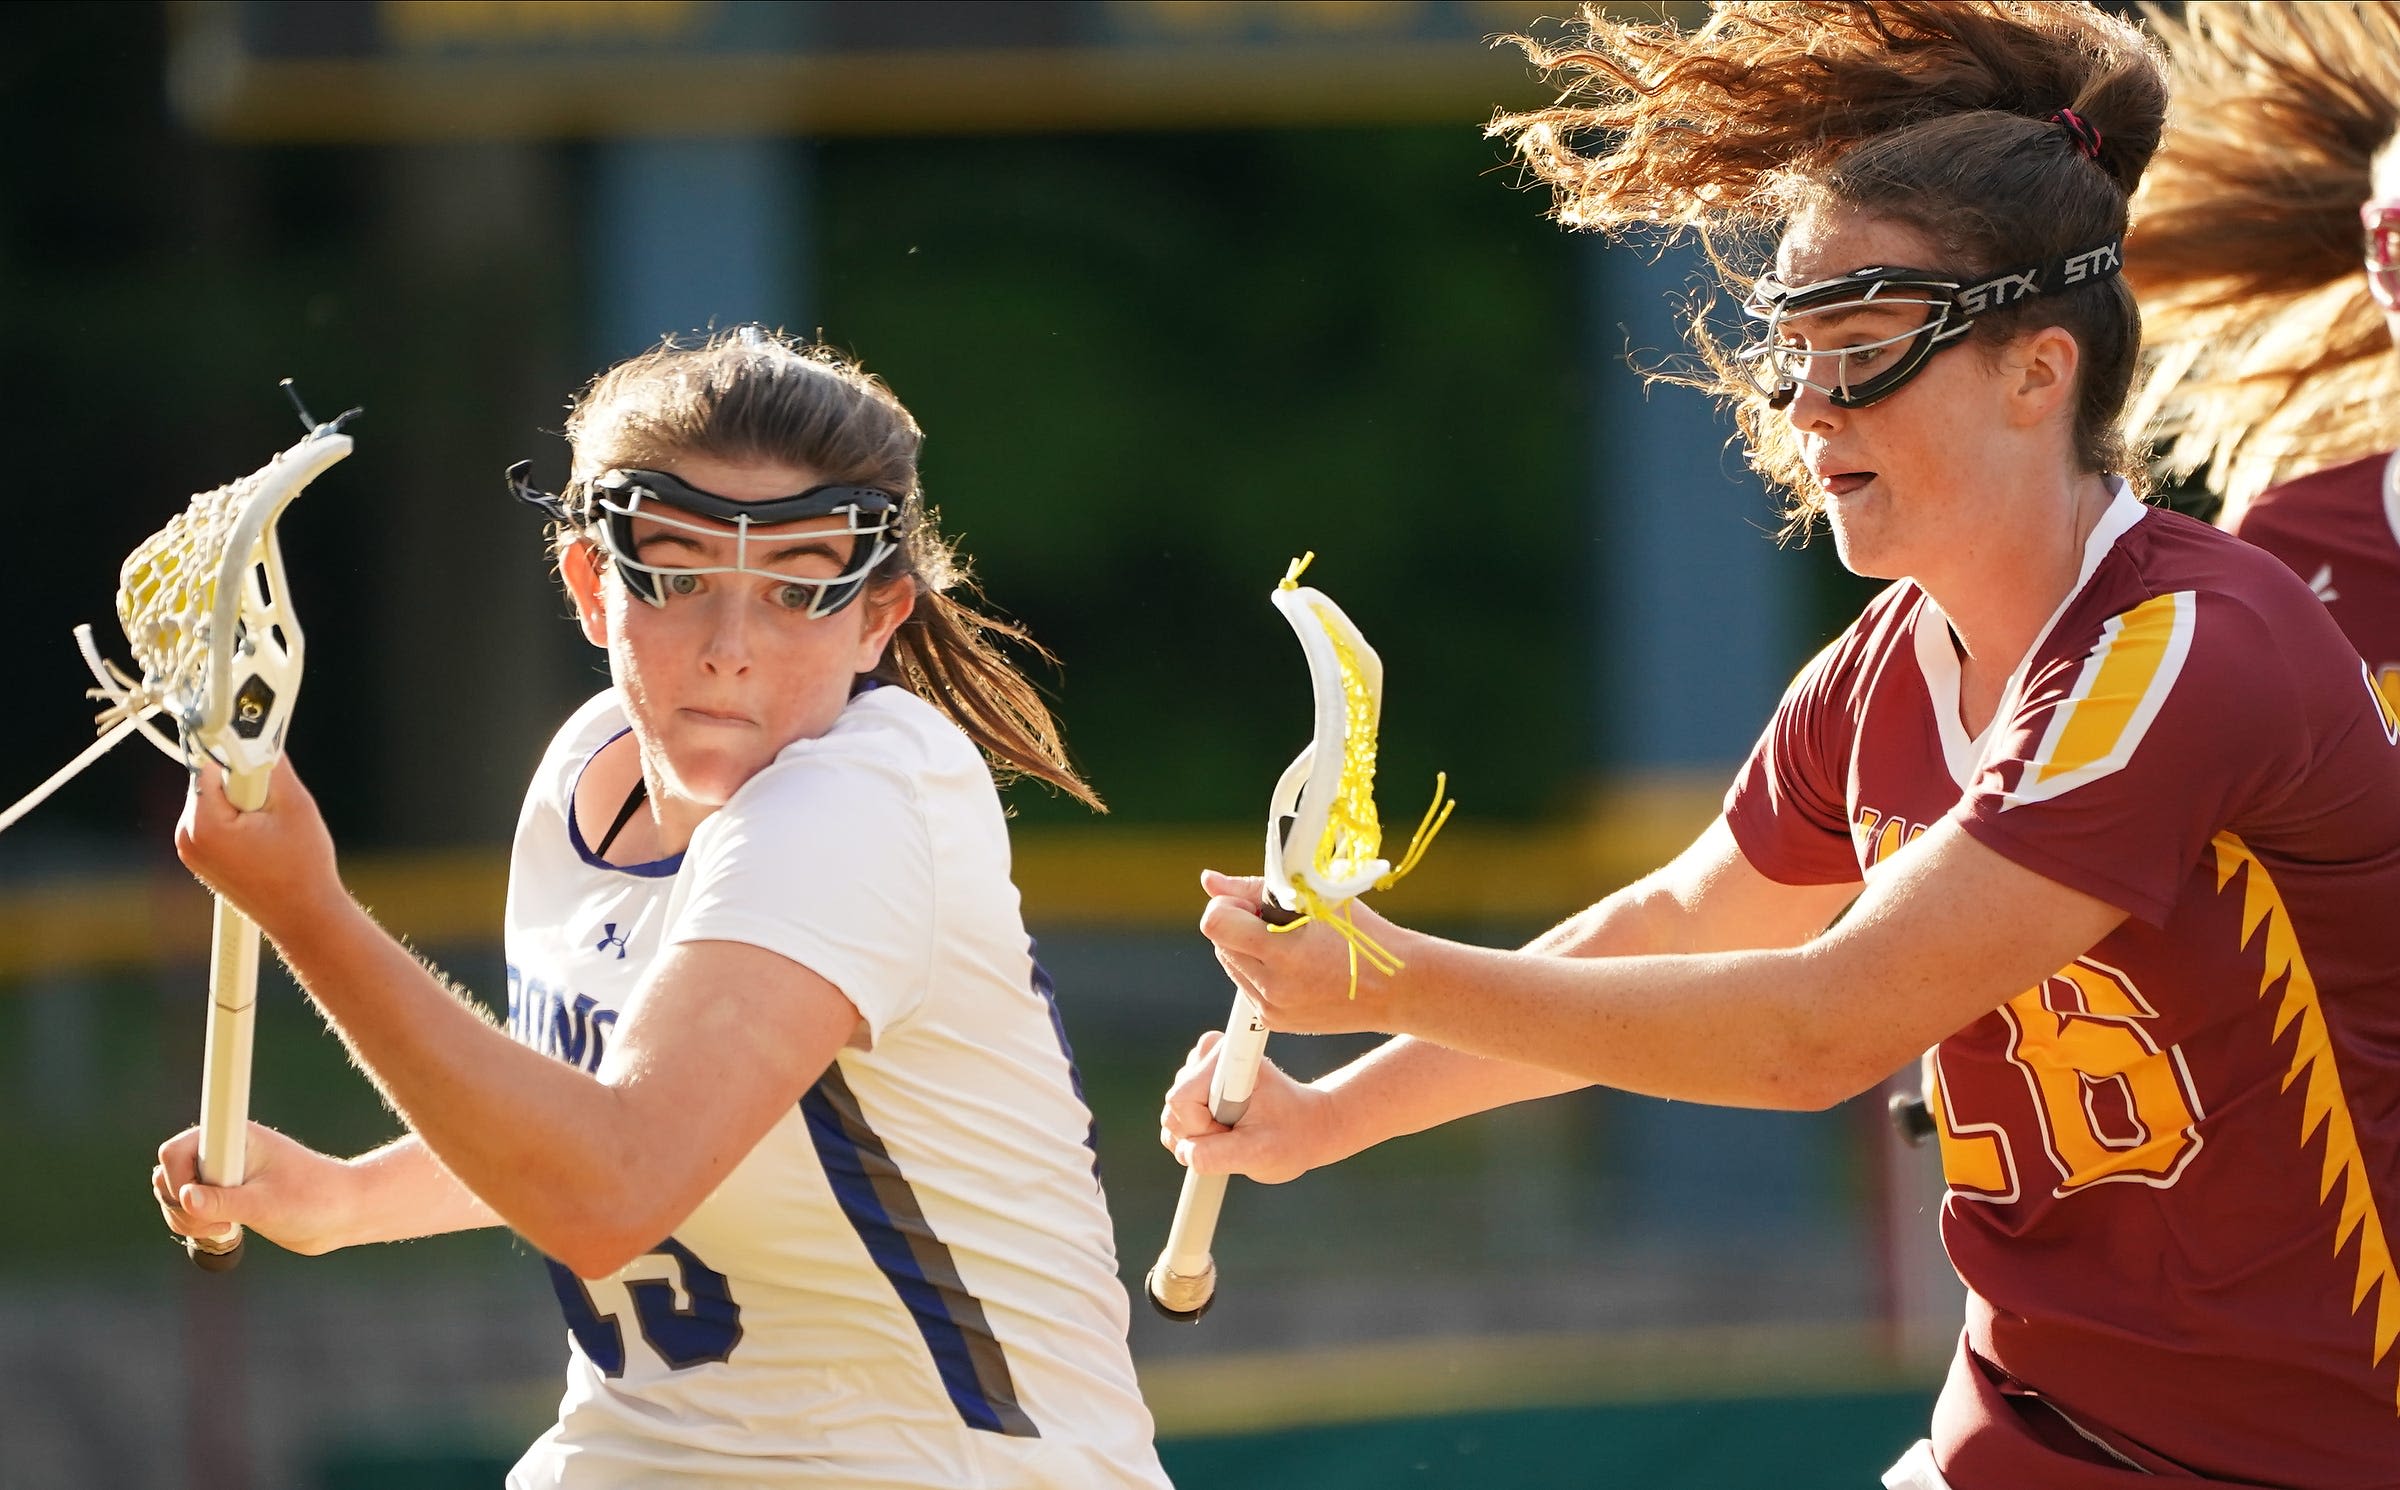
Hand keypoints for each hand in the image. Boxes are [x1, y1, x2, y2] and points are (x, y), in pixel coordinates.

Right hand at [153, 1122, 360, 1257]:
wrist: (341, 1214)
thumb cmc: (314, 1200)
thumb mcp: (266, 1205)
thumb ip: (223, 1202)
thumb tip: (183, 1198)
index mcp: (235, 1138)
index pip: (178, 1149)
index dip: (178, 1177)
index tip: (197, 1199)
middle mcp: (223, 1151)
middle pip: (168, 1174)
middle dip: (180, 1205)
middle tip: (218, 1223)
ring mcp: (221, 1173)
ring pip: (172, 1195)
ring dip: (185, 1220)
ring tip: (225, 1230)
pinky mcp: (223, 1195)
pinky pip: (186, 1209)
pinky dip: (193, 1226)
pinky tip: (224, 1234)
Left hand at [175, 756, 346, 938]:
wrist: (304, 916)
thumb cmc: (302, 869)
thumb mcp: (295, 805)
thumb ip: (271, 764)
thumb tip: (260, 734)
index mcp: (203, 824)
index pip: (211, 763)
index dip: (241, 758)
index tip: (258, 755)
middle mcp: (187, 836)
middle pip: (211, 780)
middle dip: (244, 783)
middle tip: (272, 807)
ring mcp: (191, 850)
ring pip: (215, 799)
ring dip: (243, 801)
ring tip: (270, 830)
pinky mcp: (201, 857)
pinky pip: (215, 819)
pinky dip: (239, 819)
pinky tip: (263, 840)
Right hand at [1158, 1028, 1344, 1183]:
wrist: (1307, 1126)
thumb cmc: (1292, 1137)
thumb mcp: (1259, 1154)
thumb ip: (1216, 1156)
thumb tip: (1184, 1152)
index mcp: (1228, 1059)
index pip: (1182, 1100)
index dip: (1201, 1127)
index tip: (1235, 1128)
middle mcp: (1210, 1054)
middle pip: (1174, 1109)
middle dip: (1201, 1134)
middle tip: (1239, 1135)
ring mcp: (1200, 1068)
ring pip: (1174, 1116)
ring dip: (1200, 1135)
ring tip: (1237, 1132)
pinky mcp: (1196, 1083)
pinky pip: (1177, 1119)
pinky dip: (1197, 1135)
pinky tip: (1225, 1133)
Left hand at [1197, 868, 1412, 1035]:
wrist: (1397, 987)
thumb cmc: (1362, 933)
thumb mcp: (1316, 898)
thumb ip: (1255, 888)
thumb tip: (1210, 882)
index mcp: (1284, 953)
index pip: (1215, 923)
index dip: (1228, 904)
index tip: (1254, 901)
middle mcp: (1272, 987)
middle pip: (1220, 943)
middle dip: (1240, 924)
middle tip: (1281, 919)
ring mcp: (1272, 1008)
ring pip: (1231, 963)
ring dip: (1248, 946)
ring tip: (1292, 942)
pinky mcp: (1275, 1021)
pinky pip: (1248, 985)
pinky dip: (1261, 968)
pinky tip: (1296, 964)